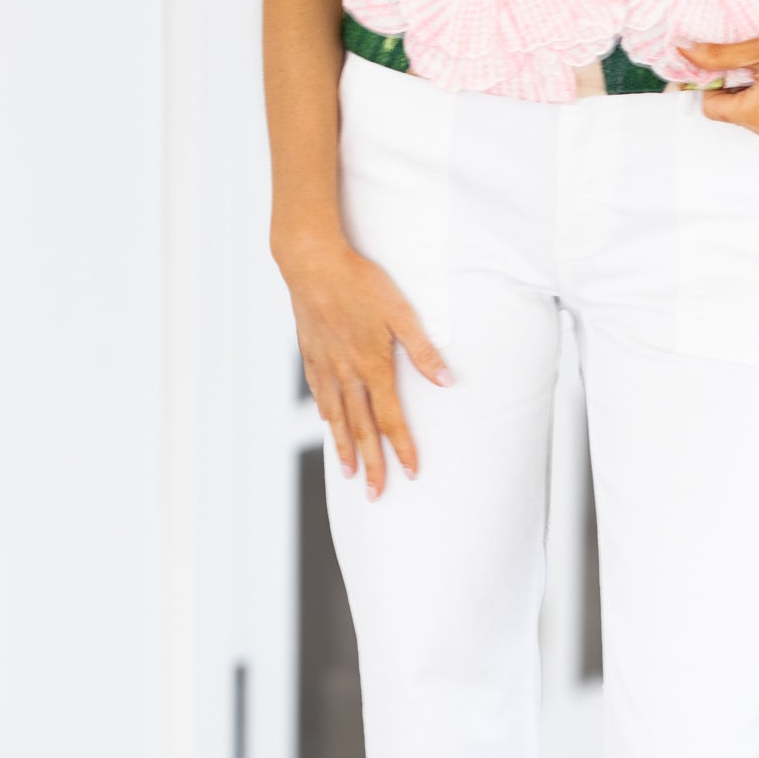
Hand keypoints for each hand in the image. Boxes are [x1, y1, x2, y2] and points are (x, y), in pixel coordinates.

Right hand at [275, 226, 450, 497]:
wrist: (311, 262)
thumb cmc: (360, 282)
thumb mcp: (401, 311)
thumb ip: (423, 349)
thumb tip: (447, 381)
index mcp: (373, 367)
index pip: (391, 420)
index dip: (403, 449)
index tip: (411, 474)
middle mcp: (347, 374)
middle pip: (362, 429)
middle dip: (371, 465)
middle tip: (375, 495)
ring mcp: (325, 366)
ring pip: (337, 417)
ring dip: (345, 448)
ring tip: (349, 474)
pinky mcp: (311, 353)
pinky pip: (320, 393)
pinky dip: (326, 414)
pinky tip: (328, 423)